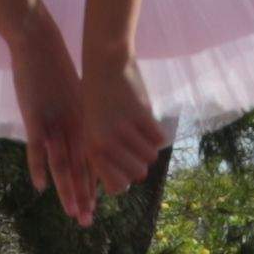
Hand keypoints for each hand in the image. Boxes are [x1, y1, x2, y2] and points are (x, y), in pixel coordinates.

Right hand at [0, 19, 97, 218]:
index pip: (88, 160)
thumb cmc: (55, 67)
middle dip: (83, 196)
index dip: (91, 184)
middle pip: (80, 167)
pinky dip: (39, 167)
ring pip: (64, 163)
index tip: (94, 207)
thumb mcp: (72, 93)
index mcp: (82, 122)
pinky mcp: (36, 116)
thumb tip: (84, 128)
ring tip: (72, 212)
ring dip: (68, 190)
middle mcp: (73, 126)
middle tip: (87, 221)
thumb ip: (77, 114)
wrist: (39, 43)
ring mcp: (56, 123)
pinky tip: (41, 187)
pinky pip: (38, 147)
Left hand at [73, 48, 168, 204]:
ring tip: (136, 129)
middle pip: (139, 174)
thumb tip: (129, 184)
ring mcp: (125, 129)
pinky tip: (144, 118)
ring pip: (151, 157)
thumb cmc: (98, 102)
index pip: (118, 187)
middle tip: (132, 144)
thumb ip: (106, 159)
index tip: (124, 167)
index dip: (125, 179)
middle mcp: (107, 143)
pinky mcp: (141, 115)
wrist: (105, 65)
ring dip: (148, 146)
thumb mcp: (93, 131)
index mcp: (93, 150)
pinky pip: (160, 139)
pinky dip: (156, 131)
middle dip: (139, 162)